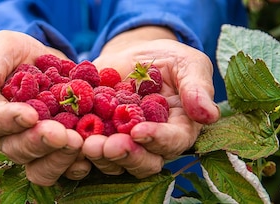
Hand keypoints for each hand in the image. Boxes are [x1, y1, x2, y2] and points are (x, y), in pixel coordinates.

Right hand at [0, 30, 91, 185]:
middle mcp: (3, 137)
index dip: (10, 120)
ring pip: (38, 168)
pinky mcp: (53, 155)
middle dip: (39, 142)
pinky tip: (89, 155)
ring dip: (58, 159)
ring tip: (78, 143)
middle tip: (61, 133)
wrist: (47, 65)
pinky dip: (76, 166)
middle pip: (16, 149)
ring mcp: (30, 150)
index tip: (30, 115)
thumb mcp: (5, 47)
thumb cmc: (18, 54)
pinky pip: (63, 170)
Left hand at [84, 26, 220, 177]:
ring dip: (101, 156)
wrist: (133, 55)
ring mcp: (124, 144)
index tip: (138, 131)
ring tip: (87, 145)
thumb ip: (197, 88)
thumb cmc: (168, 60)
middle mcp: (153, 144)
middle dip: (126, 156)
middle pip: (144, 162)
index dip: (157, 140)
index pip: (173, 142)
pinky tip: (70, 139)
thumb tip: (210, 114)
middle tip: (107, 146)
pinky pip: (88, 150)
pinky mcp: (98, 137)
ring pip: (115, 163)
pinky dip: (78, 148)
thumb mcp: (187, 64)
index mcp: (180, 129)